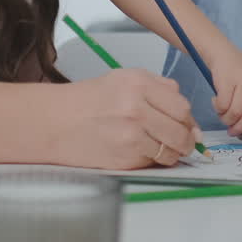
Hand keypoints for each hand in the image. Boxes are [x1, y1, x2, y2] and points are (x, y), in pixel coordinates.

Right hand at [59, 68, 199, 169]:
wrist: (53, 122)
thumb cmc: (86, 101)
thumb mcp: (122, 79)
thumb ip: (157, 88)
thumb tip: (186, 114)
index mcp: (138, 83)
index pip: (182, 105)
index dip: (188, 119)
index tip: (187, 126)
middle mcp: (137, 107)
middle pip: (181, 129)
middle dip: (186, 140)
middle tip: (183, 143)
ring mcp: (131, 134)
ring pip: (171, 150)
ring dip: (172, 153)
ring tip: (162, 149)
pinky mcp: (125, 157)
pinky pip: (152, 162)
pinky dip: (152, 161)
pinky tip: (140, 153)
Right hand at [204, 43, 241, 141]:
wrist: (219, 51)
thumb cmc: (234, 74)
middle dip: (239, 127)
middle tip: (230, 131)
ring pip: (236, 112)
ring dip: (226, 118)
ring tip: (221, 113)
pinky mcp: (227, 78)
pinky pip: (223, 105)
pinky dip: (218, 108)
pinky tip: (216, 101)